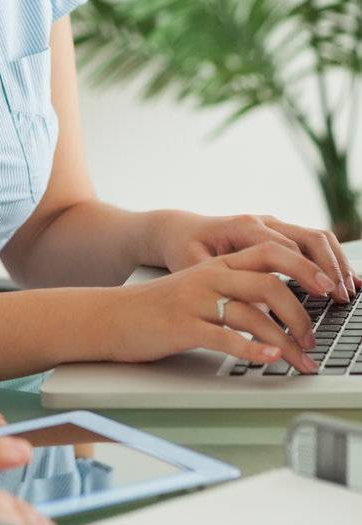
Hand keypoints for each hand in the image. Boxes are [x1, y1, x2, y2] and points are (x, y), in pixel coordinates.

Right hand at [109, 240, 340, 373]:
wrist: (109, 316)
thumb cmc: (157, 308)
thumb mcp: (198, 288)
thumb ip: (234, 290)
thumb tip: (280, 306)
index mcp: (217, 265)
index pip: (270, 254)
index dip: (305, 268)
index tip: (331, 289)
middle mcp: (209, 277)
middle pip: (268, 284)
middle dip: (301, 312)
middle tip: (316, 336)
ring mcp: (196, 301)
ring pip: (253, 315)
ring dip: (285, 341)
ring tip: (301, 360)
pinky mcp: (183, 327)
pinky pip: (226, 338)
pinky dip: (253, 350)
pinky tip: (269, 359)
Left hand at [155, 210, 356, 300]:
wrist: (180, 230)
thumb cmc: (184, 249)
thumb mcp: (191, 266)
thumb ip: (215, 280)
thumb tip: (240, 303)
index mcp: (241, 227)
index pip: (283, 248)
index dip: (306, 270)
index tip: (324, 291)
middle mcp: (261, 222)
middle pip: (306, 238)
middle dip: (328, 267)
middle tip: (341, 296)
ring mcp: (272, 225)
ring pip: (315, 237)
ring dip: (335, 262)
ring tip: (350, 290)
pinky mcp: (279, 233)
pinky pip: (312, 242)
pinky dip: (331, 258)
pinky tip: (344, 280)